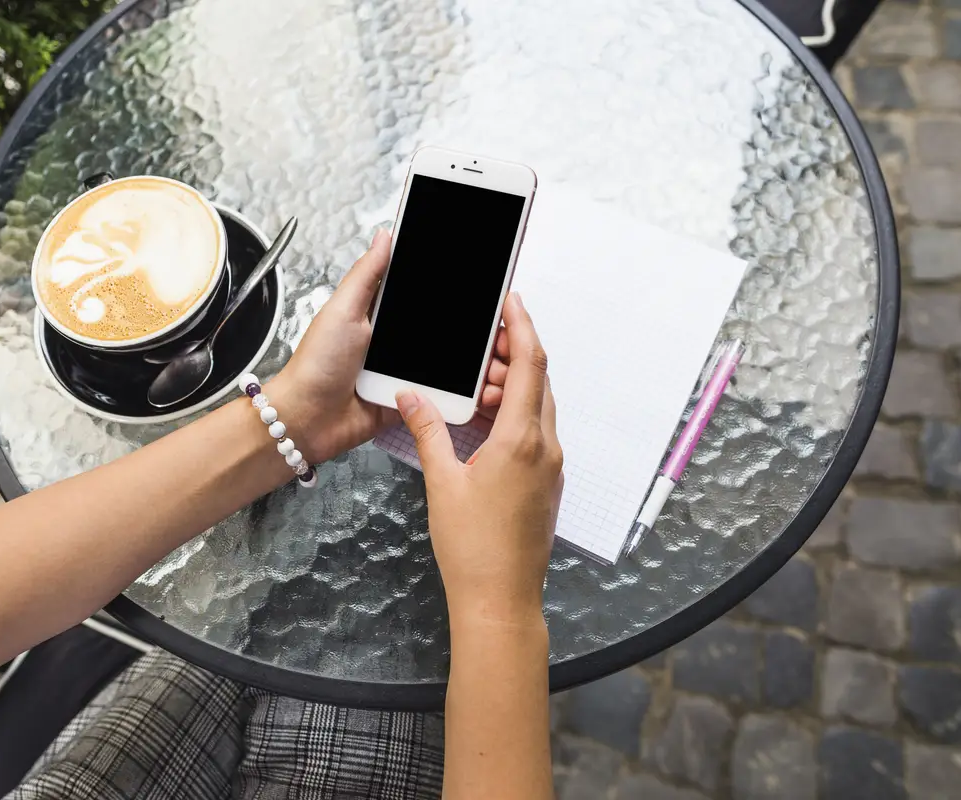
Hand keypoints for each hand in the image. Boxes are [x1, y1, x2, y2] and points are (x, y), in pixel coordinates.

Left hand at [271, 230, 509, 462]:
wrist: (308, 420)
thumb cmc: (316, 365)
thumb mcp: (343, 310)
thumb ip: (366, 275)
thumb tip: (384, 235)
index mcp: (373, 314)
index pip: (411, 292)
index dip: (436, 284)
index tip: (467, 271)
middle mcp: (388, 341)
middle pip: (431, 326)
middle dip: (454, 323)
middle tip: (486, 315)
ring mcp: (397, 371)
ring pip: (438, 358)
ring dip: (456, 357)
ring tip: (488, 348)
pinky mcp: (405, 399)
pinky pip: (434, 392)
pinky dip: (448, 389)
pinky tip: (470, 381)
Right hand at [396, 293, 562, 626]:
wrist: (500, 600)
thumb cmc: (474, 549)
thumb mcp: (443, 482)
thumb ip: (428, 431)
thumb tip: (411, 397)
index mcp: (522, 440)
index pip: (530, 366)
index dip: (522, 327)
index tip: (511, 302)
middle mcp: (545, 449)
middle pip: (538, 382)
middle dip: (512, 354)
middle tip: (480, 344)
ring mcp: (550, 467)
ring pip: (538, 408)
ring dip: (511, 387)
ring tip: (475, 385)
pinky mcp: (545, 484)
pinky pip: (535, 433)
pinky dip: (514, 415)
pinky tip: (485, 421)